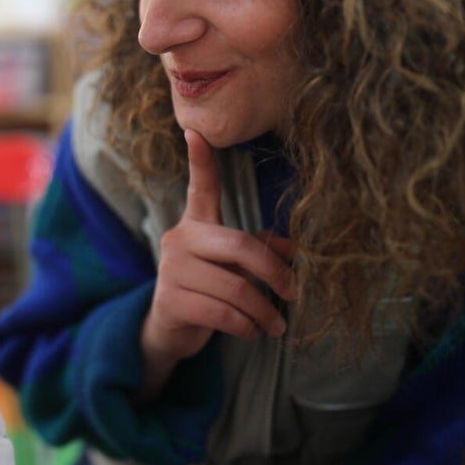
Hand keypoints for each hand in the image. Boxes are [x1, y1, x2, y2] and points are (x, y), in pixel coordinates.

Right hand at [139, 129, 297, 397]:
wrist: (169, 331)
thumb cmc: (207, 291)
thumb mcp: (233, 268)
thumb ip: (258, 252)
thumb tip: (293, 249)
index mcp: (196, 224)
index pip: (201, 188)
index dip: (200, 161)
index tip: (196, 132)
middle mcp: (180, 239)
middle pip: (239, 246)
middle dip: (274, 272)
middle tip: (295, 293)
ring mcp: (172, 269)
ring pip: (235, 288)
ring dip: (265, 311)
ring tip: (275, 325)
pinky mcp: (171, 301)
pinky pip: (222, 313)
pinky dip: (247, 327)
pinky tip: (253, 332)